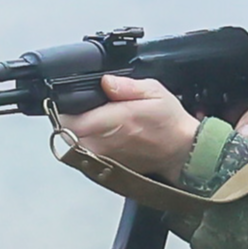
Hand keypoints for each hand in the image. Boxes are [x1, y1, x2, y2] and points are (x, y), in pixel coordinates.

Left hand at [58, 75, 200, 178]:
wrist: (182, 151)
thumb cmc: (169, 123)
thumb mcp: (154, 91)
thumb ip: (127, 86)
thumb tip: (106, 81)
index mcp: (116, 121)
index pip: (72, 120)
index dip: (66, 110)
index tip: (71, 101)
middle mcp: (106, 143)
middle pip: (67, 134)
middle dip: (69, 120)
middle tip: (81, 109)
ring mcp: (105, 157)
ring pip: (73, 146)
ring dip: (76, 133)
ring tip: (92, 122)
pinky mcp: (107, 166)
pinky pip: (85, 155)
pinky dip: (86, 145)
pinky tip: (100, 135)